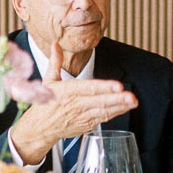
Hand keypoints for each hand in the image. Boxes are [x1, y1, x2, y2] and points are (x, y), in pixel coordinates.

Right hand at [9, 42, 137, 163]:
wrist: (40, 128)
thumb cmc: (45, 104)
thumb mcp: (48, 81)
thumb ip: (56, 62)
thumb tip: (56, 44)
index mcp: (66, 92)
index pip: (88, 88)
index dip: (104, 88)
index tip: (117, 86)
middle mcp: (75, 105)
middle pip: (99, 101)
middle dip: (116, 99)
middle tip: (131, 96)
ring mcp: (82, 116)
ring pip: (104, 111)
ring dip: (120, 106)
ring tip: (133, 101)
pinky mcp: (86, 125)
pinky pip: (103, 119)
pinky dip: (115, 113)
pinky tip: (126, 108)